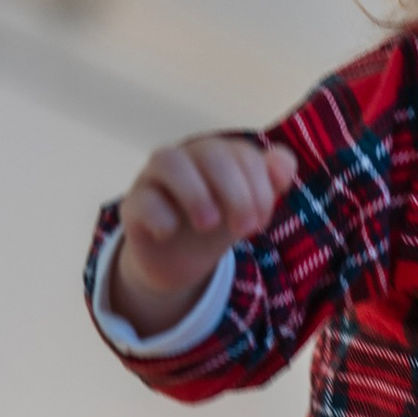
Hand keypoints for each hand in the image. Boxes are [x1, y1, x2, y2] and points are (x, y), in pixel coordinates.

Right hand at [116, 135, 297, 314]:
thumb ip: (270, 184)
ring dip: (195, 193)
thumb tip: (285, 165)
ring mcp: (154, 178)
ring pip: (169, 161)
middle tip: (244, 230)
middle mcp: (185, 159)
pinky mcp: (133, 206)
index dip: (259, 187)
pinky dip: (161, 217)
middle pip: (211, 153)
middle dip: (236, 193)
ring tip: (208, 226)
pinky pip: (142, 199)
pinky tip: (171, 234)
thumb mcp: (248, 210)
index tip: (261, 222)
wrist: (177, 263)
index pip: (242, 153)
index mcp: (217, 156)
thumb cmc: (216, 227)